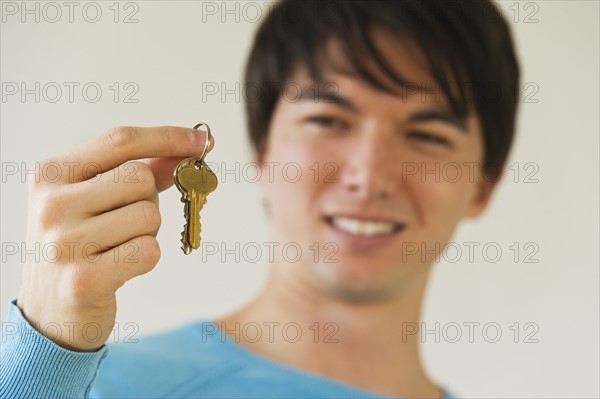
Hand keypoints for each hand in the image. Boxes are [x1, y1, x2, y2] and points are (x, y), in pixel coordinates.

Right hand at [16, 126, 213, 350]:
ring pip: (149, 215)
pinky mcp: (84, 280)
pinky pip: (149, 250)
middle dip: (148, 200)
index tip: (201, 140)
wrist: (48, 315)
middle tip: (123, 223)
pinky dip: (146, 259)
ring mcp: (65, 243)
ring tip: (116, 248)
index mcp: (51, 175)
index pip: (120, 140)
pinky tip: (118, 270)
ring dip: (147, 232)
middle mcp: (52, 205)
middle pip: (141, 178)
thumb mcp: (93, 201)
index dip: (167, 137)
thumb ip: (137, 171)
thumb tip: (189, 148)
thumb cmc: (78, 248)